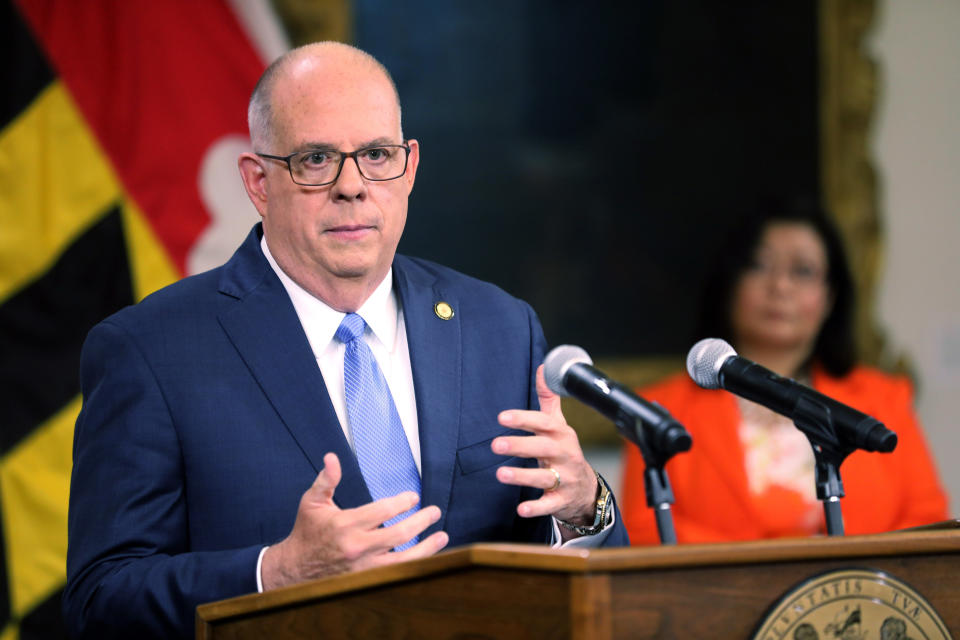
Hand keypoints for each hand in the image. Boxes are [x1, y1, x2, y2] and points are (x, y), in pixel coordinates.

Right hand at [261, 452, 448, 589]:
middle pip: (398, 535)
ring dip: (427, 547)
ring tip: (442, 536)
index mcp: (346, 524)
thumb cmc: (307, 531)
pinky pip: (397, 574)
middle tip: (434, 512)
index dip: (402, 503)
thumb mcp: (312, 502)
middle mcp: (357, 547)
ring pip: (403, 560)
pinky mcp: (367, 581)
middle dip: (421, 522)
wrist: (294, 569)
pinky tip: (429, 556)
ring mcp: (364, 567)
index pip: (382, 511)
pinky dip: (415, 565)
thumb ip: (326, 480)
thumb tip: (332, 457)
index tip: (413, 497)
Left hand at [492, 365, 598, 538]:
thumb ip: (549, 398)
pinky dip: (537, 508)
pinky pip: (550, 505)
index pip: (543, 423)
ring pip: (545, 477)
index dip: (524, 419)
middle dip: (521, 446)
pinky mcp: (562, 500)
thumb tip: (543, 367)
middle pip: (544, 448)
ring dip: (523, 476)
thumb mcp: (558, 424)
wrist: (586, 489)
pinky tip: (521, 509)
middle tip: (496, 444)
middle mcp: (565, 454)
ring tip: (500, 473)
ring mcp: (565, 478)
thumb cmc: (564, 451)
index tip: (502, 417)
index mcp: (561, 434)